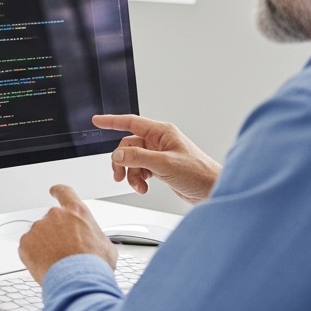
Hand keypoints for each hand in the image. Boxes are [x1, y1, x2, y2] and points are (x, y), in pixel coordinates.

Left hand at [18, 185, 115, 283]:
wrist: (77, 281)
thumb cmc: (93, 265)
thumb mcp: (106, 246)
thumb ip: (95, 236)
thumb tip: (96, 242)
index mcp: (76, 212)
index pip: (65, 193)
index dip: (59, 192)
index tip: (54, 191)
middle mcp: (55, 216)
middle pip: (51, 221)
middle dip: (54, 234)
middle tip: (63, 252)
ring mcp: (38, 228)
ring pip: (39, 235)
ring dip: (44, 246)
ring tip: (57, 262)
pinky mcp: (25, 242)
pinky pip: (28, 248)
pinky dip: (34, 256)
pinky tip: (46, 266)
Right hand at [92, 114, 221, 203]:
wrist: (213, 190)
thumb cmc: (199, 173)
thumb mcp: (164, 164)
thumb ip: (138, 158)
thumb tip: (117, 155)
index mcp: (162, 132)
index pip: (131, 122)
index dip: (112, 121)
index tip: (97, 120)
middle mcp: (159, 141)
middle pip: (128, 146)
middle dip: (123, 162)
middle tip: (119, 175)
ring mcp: (159, 154)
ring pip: (133, 160)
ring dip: (132, 174)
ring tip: (139, 186)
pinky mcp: (161, 167)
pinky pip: (140, 169)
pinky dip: (139, 179)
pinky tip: (144, 187)